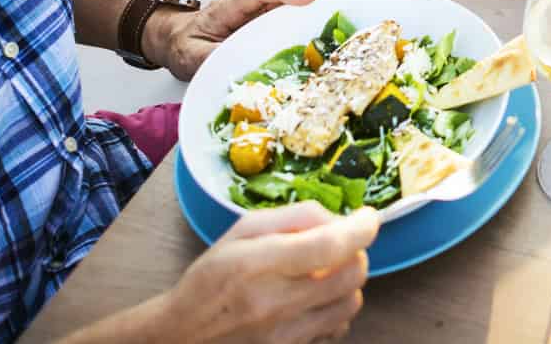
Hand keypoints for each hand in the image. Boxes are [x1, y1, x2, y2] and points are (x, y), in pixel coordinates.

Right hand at [146, 202, 379, 343]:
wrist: (183, 336)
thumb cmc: (211, 278)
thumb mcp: (242, 232)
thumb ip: (294, 217)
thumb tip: (339, 218)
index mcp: (257, 265)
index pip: (327, 247)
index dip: (359, 229)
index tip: (368, 218)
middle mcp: (274, 304)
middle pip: (350, 275)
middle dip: (356, 253)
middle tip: (342, 245)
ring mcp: (285, 336)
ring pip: (350, 304)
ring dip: (348, 283)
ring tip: (326, 273)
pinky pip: (337, 329)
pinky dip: (337, 311)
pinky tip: (316, 301)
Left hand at [149, 0, 325, 80]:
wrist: (175, 38)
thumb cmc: (183, 45)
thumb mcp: (189, 56)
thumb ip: (210, 57)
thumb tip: (235, 61)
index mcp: (229, 7)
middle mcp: (250, 4)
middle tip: (337, 7)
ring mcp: (261, 11)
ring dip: (317, 4)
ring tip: (338, 21)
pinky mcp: (268, 21)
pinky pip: (294, 14)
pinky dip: (312, 19)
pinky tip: (325, 35)